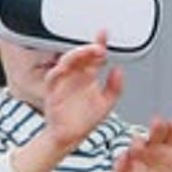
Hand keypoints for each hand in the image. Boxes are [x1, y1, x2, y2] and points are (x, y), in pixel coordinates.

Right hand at [43, 31, 123, 154]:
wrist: (70, 137)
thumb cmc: (85, 121)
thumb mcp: (106, 104)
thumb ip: (114, 88)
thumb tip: (119, 71)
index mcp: (88, 76)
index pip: (94, 56)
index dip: (99, 43)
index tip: (104, 34)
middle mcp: (75, 76)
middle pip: (81, 55)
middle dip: (89, 49)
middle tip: (99, 47)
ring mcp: (63, 82)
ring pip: (66, 61)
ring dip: (76, 55)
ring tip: (87, 53)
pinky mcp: (52, 91)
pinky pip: (52, 77)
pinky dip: (58, 71)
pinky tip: (65, 67)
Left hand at [114, 117, 171, 171]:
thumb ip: (120, 167)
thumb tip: (122, 155)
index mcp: (139, 148)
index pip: (138, 141)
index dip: (138, 142)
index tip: (137, 147)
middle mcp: (155, 147)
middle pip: (156, 133)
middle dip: (157, 127)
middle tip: (157, 121)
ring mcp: (168, 154)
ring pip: (171, 137)